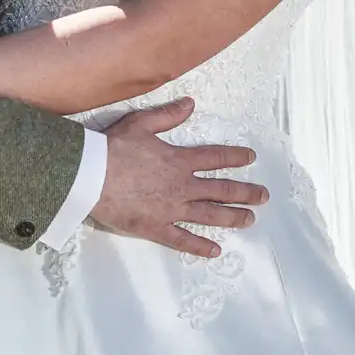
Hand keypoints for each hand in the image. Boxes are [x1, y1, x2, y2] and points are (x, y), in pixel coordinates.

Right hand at [89, 98, 266, 258]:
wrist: (91, 175)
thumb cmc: (113, 148)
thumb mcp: (141, 123)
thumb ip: (168, 115)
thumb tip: (190, 104)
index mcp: (179, 160)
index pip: (215, 158)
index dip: (235, 157)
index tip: (251, 158)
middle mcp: (182, 186)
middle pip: (221, 190)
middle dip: (245, 193)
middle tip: (263, 197)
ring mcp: (171, 209)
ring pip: (209, 215)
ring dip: (231, 217)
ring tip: (249, 220)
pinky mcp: (156, 228)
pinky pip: (182, 240)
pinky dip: (200, 246)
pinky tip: (216, 251)